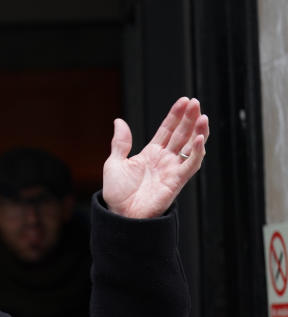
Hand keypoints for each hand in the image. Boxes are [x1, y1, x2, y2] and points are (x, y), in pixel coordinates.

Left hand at [103, 97, 208, 218]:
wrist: (120, 215)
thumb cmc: (117, 194)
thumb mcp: (114, 163)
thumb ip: (120, 143)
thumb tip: (119, 121)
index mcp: (150, 153)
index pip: (167, 130)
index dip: (175, 116)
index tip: (184, 101)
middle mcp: (164, 160)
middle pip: (181, 134)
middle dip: (189, 118)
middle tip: (196, 102)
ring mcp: (172, 169)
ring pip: (191, 147)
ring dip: (198, 132)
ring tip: (202, 116)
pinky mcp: (177, 181)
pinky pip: (192, 164)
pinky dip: (198, 151)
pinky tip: (199, 138)